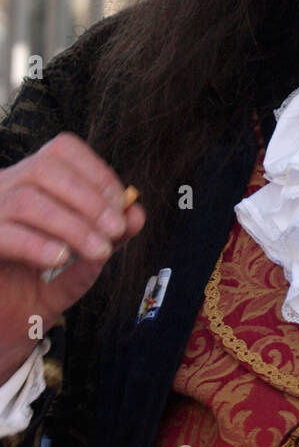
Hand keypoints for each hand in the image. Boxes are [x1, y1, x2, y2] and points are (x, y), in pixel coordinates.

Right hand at [0, 133, 143, 381]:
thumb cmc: (30, 296)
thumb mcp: (77, 265)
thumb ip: (105, 238)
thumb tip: (136, 213)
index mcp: (26, 184)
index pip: (61, 150)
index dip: (96, 172)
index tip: (123, 204)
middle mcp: (1, 191)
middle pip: (44, 168)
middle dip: (89, 198)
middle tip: (116, 231)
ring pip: (26, 200)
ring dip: (72, 224)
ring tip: (99, 251)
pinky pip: (3, 234)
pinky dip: (37, 243)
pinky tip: (61, 258)